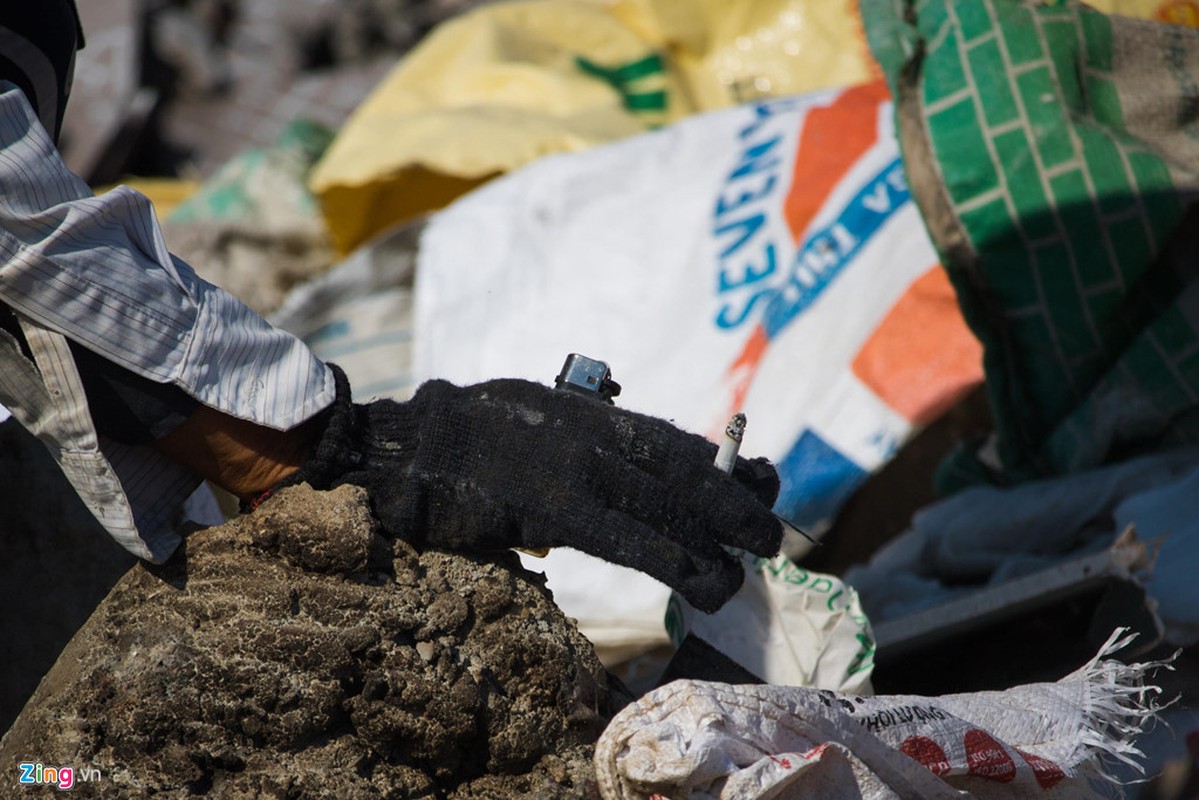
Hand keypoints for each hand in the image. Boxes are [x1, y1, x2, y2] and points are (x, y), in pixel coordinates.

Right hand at [285, 365, 781, 612]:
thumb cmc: (457, 434)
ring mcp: (576, 466)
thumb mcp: (528, 414)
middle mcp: (593, 432)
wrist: (402, 445)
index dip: (719, 465)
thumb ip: (575, 435)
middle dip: (733, 501)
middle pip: (683, 470)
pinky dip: (674, 558)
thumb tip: (612, 461)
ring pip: (666, 505)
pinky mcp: (552, 505)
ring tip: (750, 566)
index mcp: (589, 413)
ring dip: (715, 538)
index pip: (671, 440)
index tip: (759, 482)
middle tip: (773, 530)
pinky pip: (628, 537)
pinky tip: (704, 577)